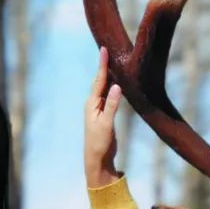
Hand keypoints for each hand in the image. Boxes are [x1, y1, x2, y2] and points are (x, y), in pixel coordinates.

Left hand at [84, 46, 123, 187]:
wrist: (97, 159)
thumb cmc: (99, 143)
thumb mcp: (106, 124)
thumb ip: (111, 105)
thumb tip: (117, 86)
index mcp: (92, 103)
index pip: (99, 80)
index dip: (102, 64)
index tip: (104, 49)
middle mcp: (93, 103)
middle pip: (100, 80)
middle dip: (105, 65)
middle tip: (109, 49)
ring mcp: (98, 109)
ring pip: (104, 87)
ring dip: (109, 74)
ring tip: (114, 60)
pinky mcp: (104, 114)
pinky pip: (108, 95)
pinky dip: (112, 86)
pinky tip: (117, 82)